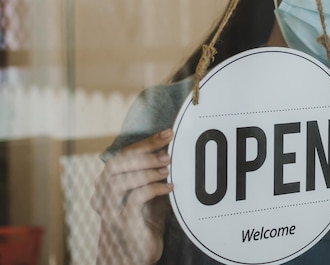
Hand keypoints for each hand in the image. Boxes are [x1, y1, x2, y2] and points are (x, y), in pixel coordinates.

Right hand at [91, 129, 173, 264]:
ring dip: (148, 172)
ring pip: (121, 181)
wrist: (140, 249)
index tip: (168, 134)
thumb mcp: (150, 188)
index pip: (123, 155)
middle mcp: (102, 194)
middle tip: (169, 154)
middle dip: (145, 155)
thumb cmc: (147, 216)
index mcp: (107, 182)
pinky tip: (170, 187)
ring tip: (168, 170)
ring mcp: (110, 209)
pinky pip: (135, 198)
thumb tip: (171, 143)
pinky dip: (154, 188)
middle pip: (116, 165)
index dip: (146, 142)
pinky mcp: (122, 222)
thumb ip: (154, 169)